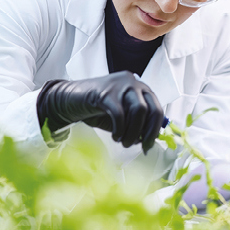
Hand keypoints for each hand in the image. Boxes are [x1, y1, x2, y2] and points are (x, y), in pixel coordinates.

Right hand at [36, 71, 164, 152]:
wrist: (72, 99)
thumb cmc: (98, 109)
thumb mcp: (121, 116)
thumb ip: (135, 124)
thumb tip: (146, 140)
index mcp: (140, 88)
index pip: (157, 109)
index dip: (155, 130)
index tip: (148, 145)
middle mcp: (133, 83)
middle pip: (150, 109)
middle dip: (148, 133)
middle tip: (140, 147)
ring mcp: (119, 85)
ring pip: (138, 111)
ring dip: (133, 133)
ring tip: (124, 142)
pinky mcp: (105, 92)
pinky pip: (119, 114)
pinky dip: (119, 129)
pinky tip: (115, 136)